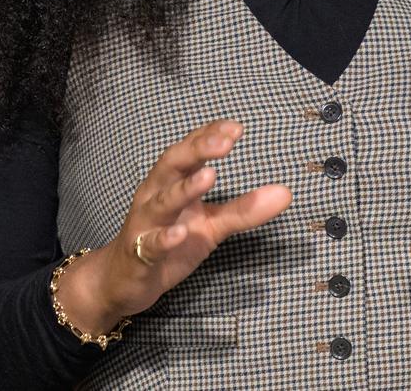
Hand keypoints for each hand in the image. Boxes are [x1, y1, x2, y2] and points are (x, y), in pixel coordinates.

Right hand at [54, 119, 291, 331]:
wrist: (124, 281)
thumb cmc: (170, 242)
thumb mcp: (212, 225)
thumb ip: (245, 209)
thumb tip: (285, 193)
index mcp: (171, 181)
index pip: (190, 149)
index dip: (210, 135)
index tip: (235, 128)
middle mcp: (155, 195)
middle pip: (172, 164)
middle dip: (197, 149)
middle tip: (224, 141)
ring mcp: (145, 224)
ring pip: (162, 201)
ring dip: (185, 188)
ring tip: (209, 176)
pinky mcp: (140, 255)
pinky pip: (152, 244)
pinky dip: (165, 238)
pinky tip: (181, 233)